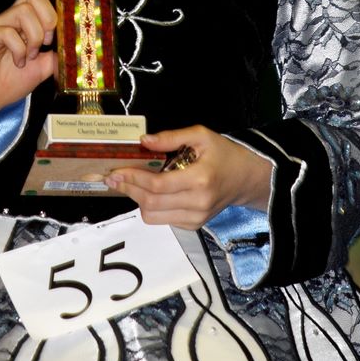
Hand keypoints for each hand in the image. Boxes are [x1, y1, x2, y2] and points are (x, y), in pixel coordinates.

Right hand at [0, 0, 61, 153]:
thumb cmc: (10, 81)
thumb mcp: (42, 69)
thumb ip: (56, 56)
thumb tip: (71, 50)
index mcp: (26, 22)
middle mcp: (11, 18)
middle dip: (49, 16)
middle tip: (47, 41)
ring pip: (24, 11)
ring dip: (34, 36)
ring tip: (30, 55)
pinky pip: (8, 32)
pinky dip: (19, 49)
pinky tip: (18, 62)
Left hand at [105, 124, 271, 229]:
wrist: (246, 178)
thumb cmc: (224, 154)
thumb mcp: (201, 136)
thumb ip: (171, 137)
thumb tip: (143, 141)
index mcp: (199, 179)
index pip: (157, 185)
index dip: (132, 178)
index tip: (116, 171)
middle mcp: (197, 203)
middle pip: (151, 202)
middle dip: (128, 189)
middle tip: (113, 177)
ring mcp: (196, 218)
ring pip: (153, 215)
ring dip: (136, 199)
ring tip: (129, 183)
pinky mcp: (193, 225)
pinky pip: (162, 219)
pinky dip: (151, 206)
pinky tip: (148, 191)